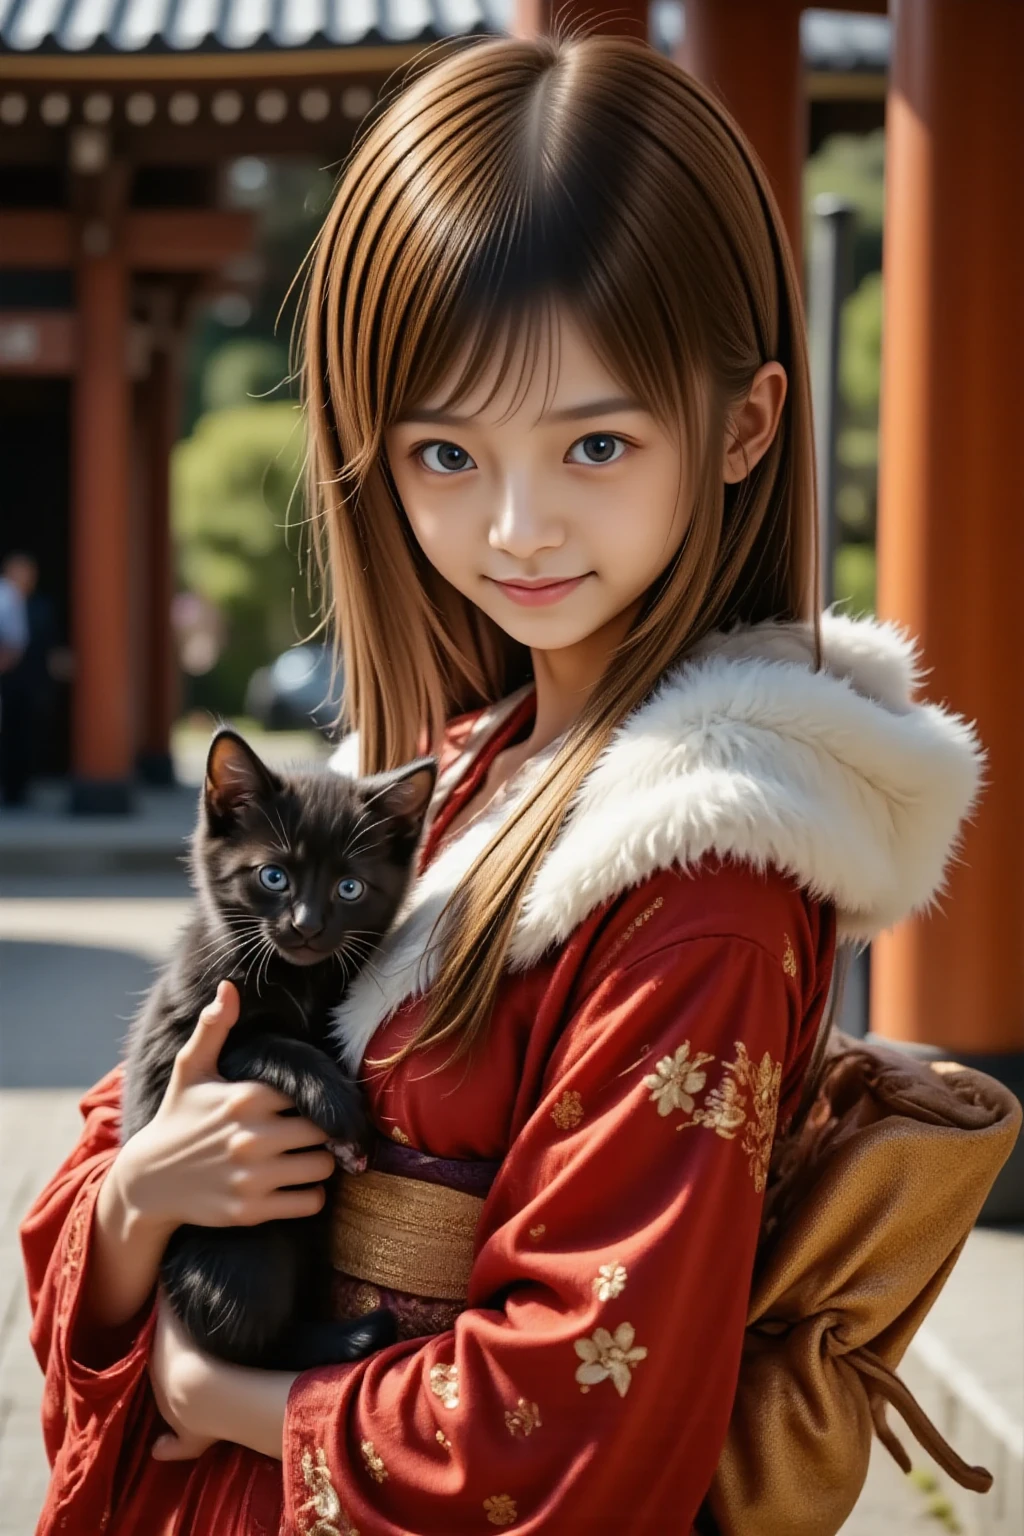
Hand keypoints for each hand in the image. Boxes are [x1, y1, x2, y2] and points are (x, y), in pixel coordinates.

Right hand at [115, 981, 336, 1234]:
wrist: (148, 1181)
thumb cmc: (177, 1117)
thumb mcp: (191, 1069)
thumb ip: (214, 1027)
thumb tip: (229, 986)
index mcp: (247, 1097)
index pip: (311, 1092)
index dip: (315, 1097)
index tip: (309, 1102)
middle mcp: (253, 1136)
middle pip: (325, 1130)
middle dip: (322, 1131)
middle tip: (310, 1132)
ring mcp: (252, 1176)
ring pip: (324, 1166)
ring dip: (320, 1162)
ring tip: (304, 1155)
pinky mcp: (251, 1210)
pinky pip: (311, 1202)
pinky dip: (311, 1195)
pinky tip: (295, 1184)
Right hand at [150, 1288, 296, 1463]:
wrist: (208, 1390)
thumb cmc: (199, 1415)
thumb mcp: (188, 1440)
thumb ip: (173, 1446)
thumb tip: (155, 1451)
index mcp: (153, 1377)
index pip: (150, 1358)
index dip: (157, 1349)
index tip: (164, 1342)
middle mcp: (155, 1352)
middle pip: (154, 1332)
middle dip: (159, 1323)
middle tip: (168, 1308)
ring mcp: (165, 1328)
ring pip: (162, 1307)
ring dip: (167, 1297)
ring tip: (175, 1278)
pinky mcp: (175, 1307)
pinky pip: (166, 1285)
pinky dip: (168, 1275)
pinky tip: (176, 1259)